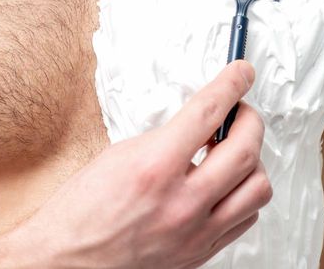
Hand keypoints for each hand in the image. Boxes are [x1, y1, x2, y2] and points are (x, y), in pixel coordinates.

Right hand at [9, 60, 270, 268]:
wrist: (67, 262)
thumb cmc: (80, 213)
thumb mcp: (117, 157)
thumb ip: (164, 139)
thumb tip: (199, 124)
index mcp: (153, 168)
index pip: (208, 112)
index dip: (232, 85)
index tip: (241, 74)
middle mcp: (180, 203)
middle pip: (245, 149)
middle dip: (250, 120)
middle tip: (240, 112)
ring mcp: (194, 232)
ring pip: (257, 187)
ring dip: (252, 161)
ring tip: (232, 152)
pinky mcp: (200, 252)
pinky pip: (246, 218)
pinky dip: (243, 195)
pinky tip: (226, 185)